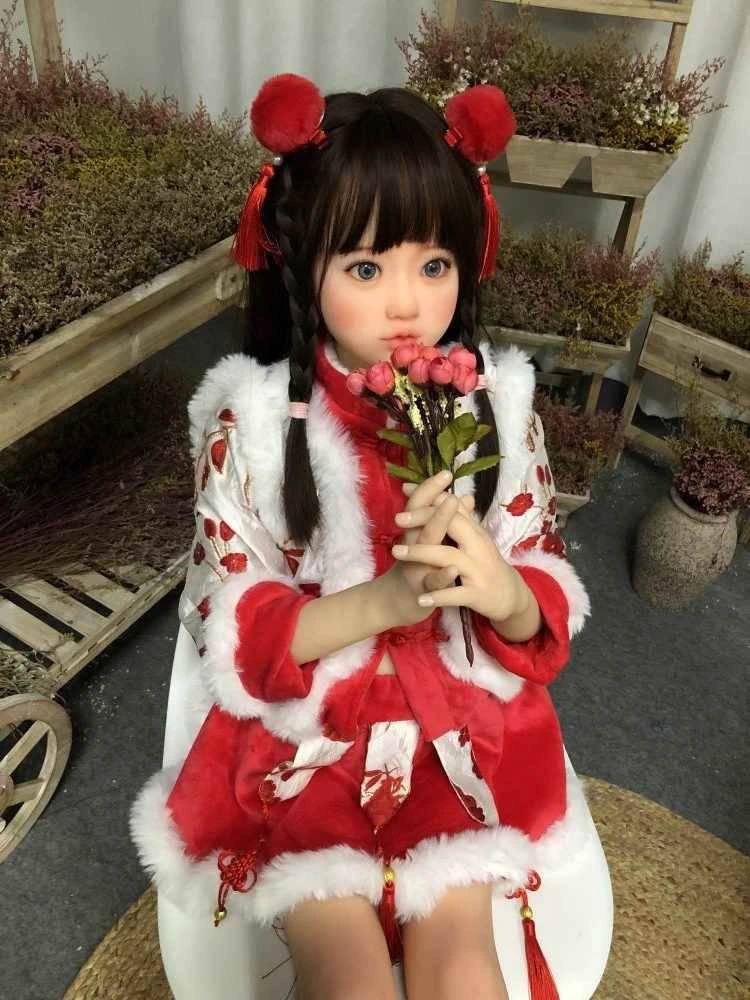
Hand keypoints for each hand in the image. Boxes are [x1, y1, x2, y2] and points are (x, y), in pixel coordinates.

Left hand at [390, 477, 527, 623]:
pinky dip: (439, 596)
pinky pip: (456, 595)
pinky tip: (420, 599)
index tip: (404, 488)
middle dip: (424, 519)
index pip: (452, 507)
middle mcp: (477, 546)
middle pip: (452, 525)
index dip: (430, 496)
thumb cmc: (486, 562)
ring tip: (397, 552)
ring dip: (422, 553)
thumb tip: (441, 492)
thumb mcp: (475, 538)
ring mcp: (478, 571)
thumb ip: (458, 516)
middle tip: (397, 519)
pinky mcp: (477, 594)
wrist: (510, 596)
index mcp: (474, 531)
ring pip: (449, 557)